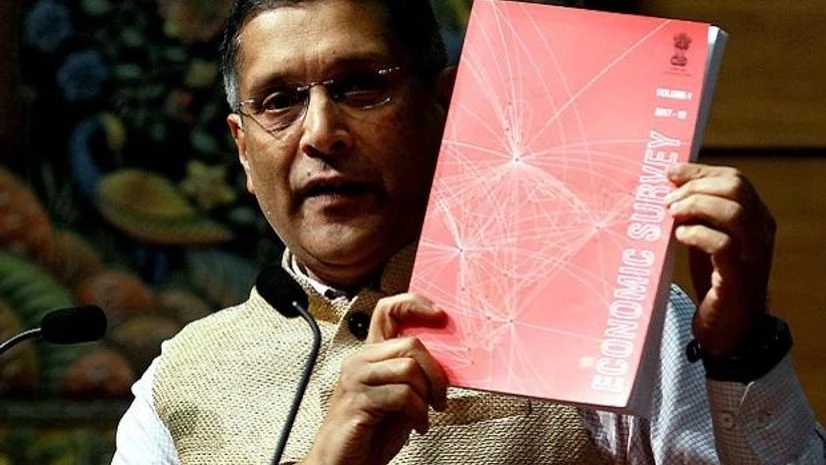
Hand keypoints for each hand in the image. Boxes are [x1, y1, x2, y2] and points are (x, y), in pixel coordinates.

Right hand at [303, 293, 447, 464]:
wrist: (346, 463)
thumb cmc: (372, 431)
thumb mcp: (399, 395)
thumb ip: (413, 373)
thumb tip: (445, 360)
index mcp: (370, 354)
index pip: (388, 309)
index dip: (415, 304)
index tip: (439, 315)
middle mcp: (361, 361)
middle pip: (411, 343)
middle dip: (436, 372)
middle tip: (439, 396)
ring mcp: (357, 379)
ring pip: (410, 368)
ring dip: (427, 396)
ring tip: (424, 413)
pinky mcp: (358, 401)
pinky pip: (404, 395)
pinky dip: (419, 413)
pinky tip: (417, 424)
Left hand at [665, 163, 775, 356]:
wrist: (729, 328)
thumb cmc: (715, 279)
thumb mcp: (706, 238)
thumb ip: (695, 214)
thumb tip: (668, 183)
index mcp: (755, 218)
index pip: (734, 179)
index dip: (699, 171)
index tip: (669, 173)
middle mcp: (760, 232)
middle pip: (736, 188)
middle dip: (696, 187)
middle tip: (667, 201)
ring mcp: (754, 255)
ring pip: (734, 212)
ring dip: (696, 206)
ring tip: (671, 215)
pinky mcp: (739, 279)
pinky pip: (725, 246)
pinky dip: (698, 234)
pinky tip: (680, 236)